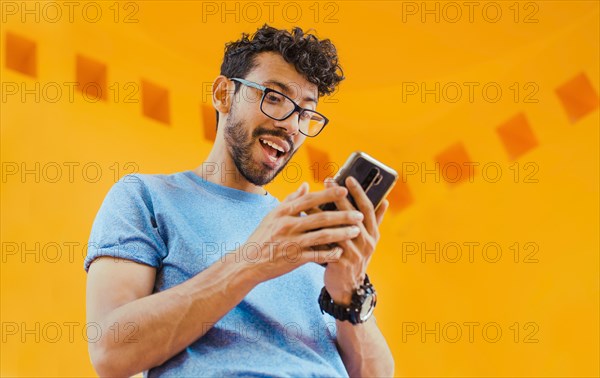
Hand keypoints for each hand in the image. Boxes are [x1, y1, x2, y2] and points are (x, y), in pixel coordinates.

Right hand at [242, 182, 365, 283]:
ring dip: (341, 234)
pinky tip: (341, 251)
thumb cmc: (262, 237)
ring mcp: (291, 242)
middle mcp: (288, 225)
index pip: (310, 200)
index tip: (344, 190)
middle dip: (343, 216)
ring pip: (322, 236)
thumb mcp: (273, 215)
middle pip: (320, 218)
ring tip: (356, 231)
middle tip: (359, 214)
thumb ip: (291, 200)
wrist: (248, 262)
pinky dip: (330, 253)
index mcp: (284, 212)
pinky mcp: (293, 259)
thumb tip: (306, 185)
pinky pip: (316, 255)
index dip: (328, 194)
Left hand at [322, 177, 389, 304]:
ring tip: (311, 201)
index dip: (359, 193)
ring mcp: (354, 253)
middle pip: (352, 215)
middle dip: (339, 197)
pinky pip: (326, 244)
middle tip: (328, 181)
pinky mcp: (341, 263)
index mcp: (373, 234)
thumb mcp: (368, 240)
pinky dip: (316, 233)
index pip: (368, 208)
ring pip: (337, 229)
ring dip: (323, 213)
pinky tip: (305, 224)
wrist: (348, 287)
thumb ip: (375, 221)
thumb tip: (385, 200)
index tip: (349, 178)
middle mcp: (366, 242)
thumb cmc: (355, 257)